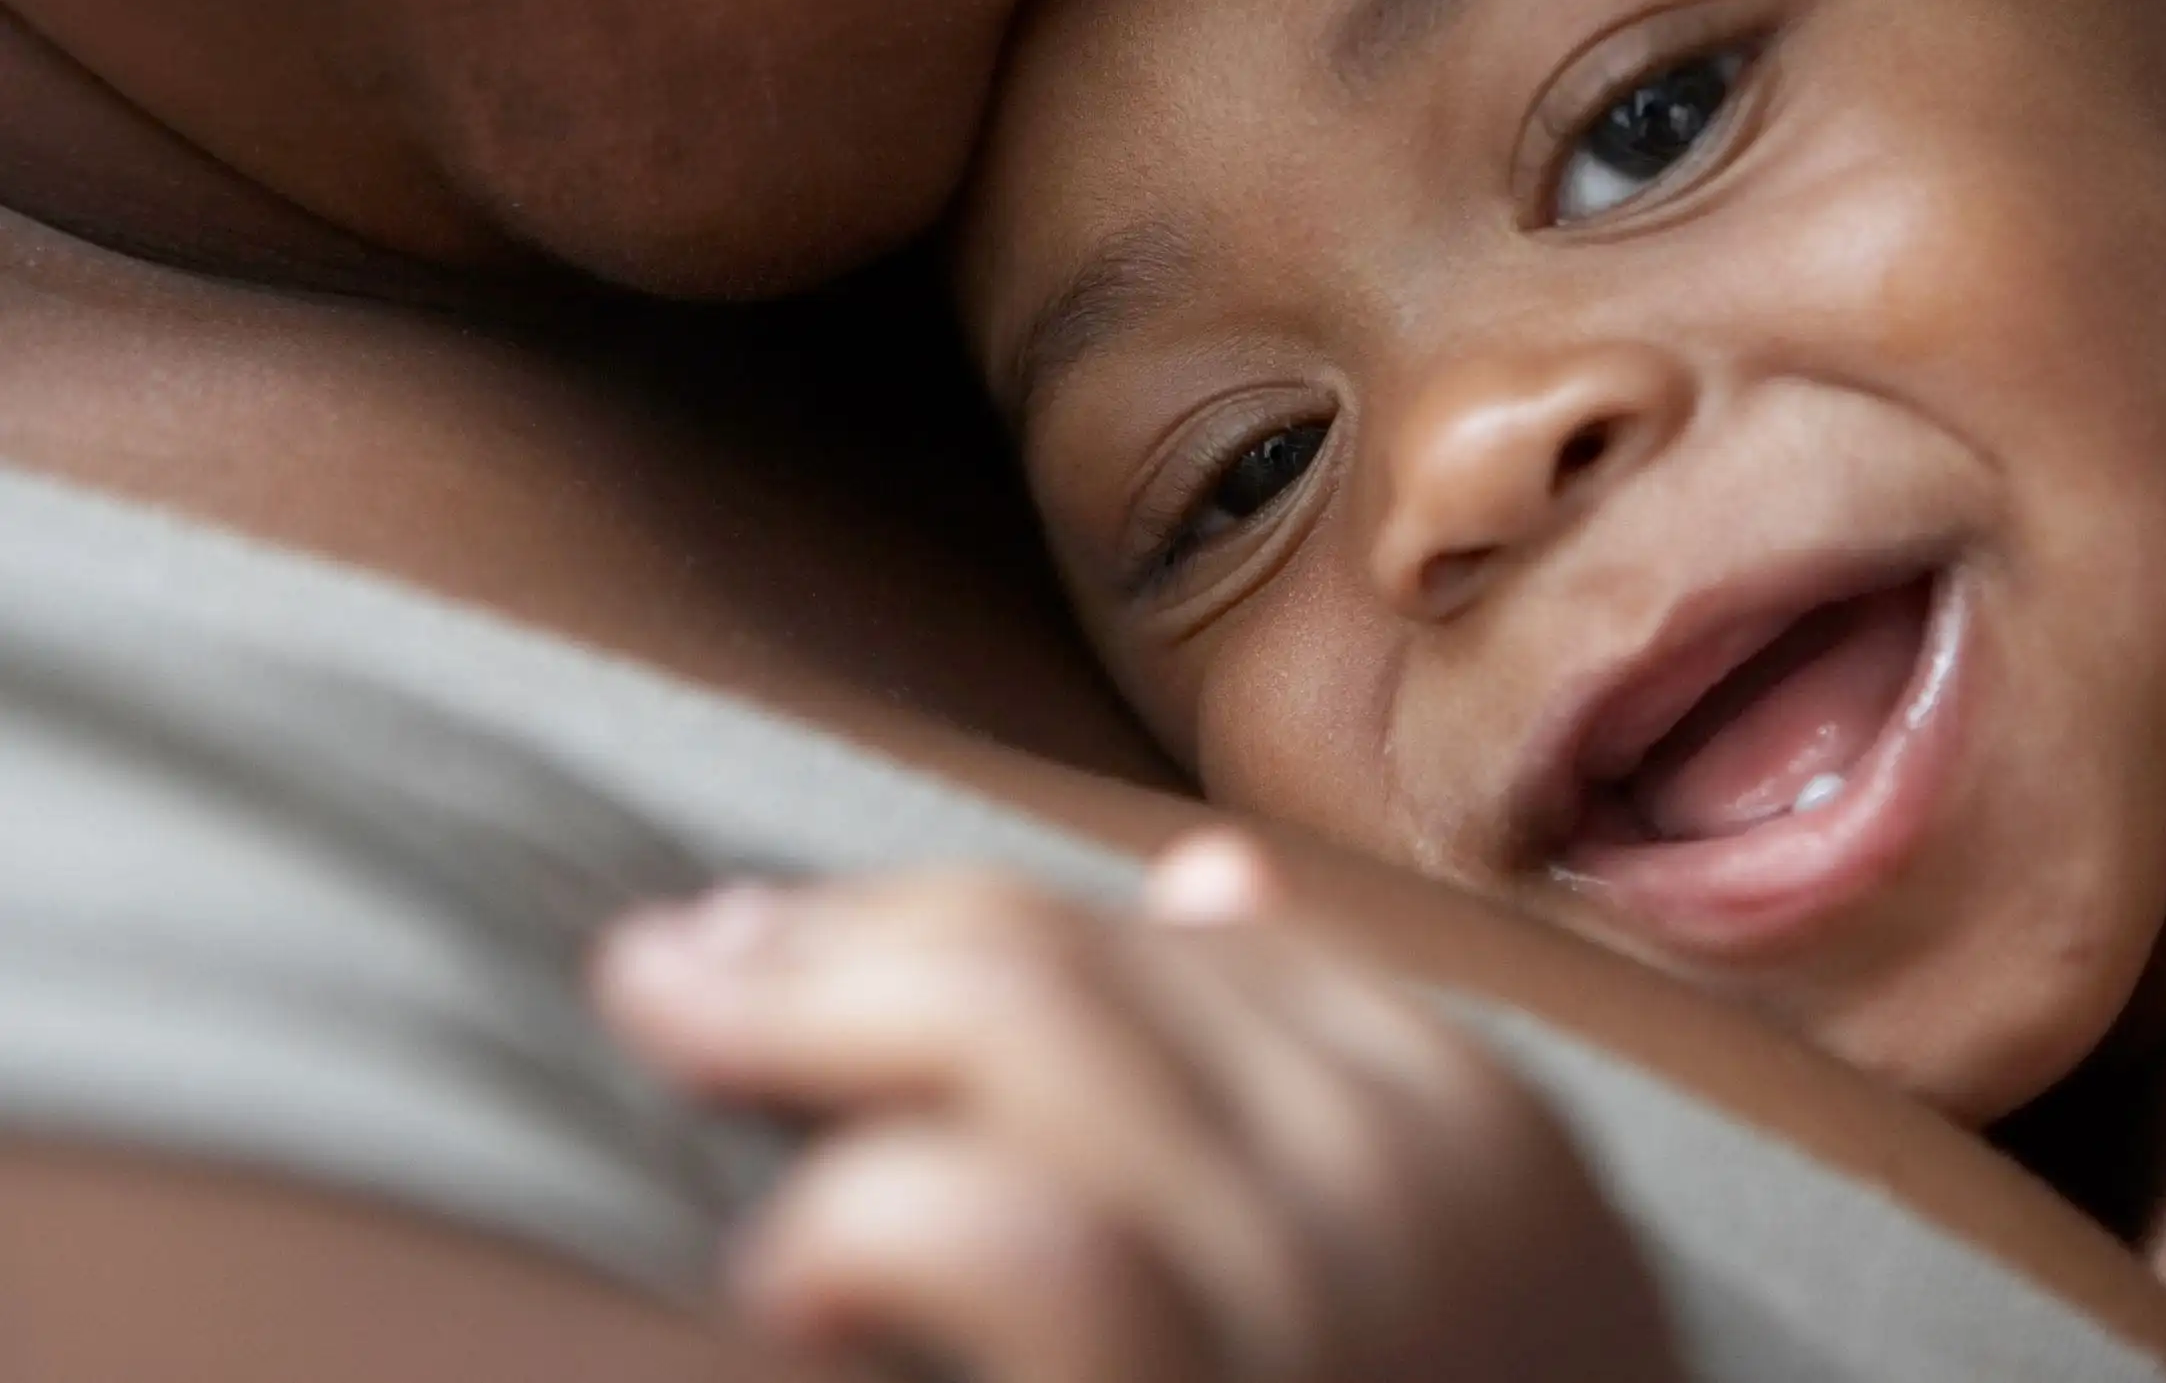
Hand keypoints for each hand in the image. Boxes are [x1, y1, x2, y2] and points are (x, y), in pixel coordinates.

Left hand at [592, 834, 1683, 1382]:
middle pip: (1077, 964)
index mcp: (1474, 1135)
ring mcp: (1331, 1307)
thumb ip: (1321, 1095)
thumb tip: (1201, 880)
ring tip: (690, 1066)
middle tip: (670, 968)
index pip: (1173, 944)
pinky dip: (880, 1222)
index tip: (791, 942)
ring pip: (1029, 1035)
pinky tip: (790, 1276)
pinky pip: (1025, 1245)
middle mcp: (1415, 1185)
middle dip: (846, 942)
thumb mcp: (1451, 1285)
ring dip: (822, 1026)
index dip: (957, 922)